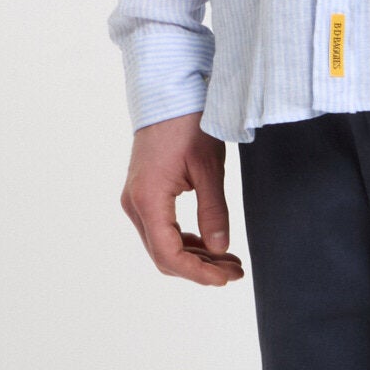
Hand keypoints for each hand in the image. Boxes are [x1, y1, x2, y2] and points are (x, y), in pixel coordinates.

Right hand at [122, 110, 245, 285]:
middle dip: (200, 268)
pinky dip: (185, 239)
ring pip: (162, 243)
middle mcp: (135, 203)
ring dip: (194, 255)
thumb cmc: (189, 122)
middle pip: (163, 254)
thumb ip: (214, 210)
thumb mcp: (209, 167)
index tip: (226, 278)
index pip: (169, 254)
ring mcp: (136, 198)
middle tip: (235, 271)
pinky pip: (161, 227)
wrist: (168, 91)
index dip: (198, 273)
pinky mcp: (143, 191)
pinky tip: (210, 243)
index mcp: (148, 199)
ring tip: (229, 261)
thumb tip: (220, 250)